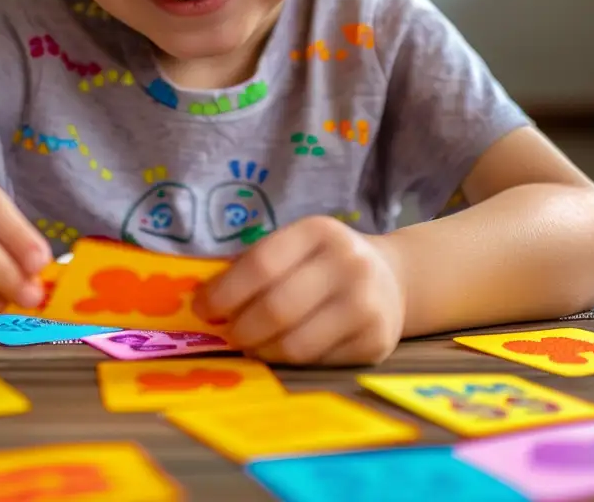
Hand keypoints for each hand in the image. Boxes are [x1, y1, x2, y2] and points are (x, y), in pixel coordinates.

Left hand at [194, 216, 405, 365]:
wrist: (392, 278)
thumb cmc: (324, 264)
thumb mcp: (295, 249)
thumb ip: (252, 268)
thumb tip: (201, 303)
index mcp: (319, 231)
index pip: (261, 264)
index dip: (224, 292)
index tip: (202, 310)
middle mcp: (348, 262)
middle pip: (275, 309)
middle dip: (240, 329)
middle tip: (229, 335)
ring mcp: (366, 302)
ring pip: (294, 345)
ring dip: (262, 351)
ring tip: (255, 345)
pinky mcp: (375, 340)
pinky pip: (316, 363)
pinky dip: (291, 363)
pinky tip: (288, 350)